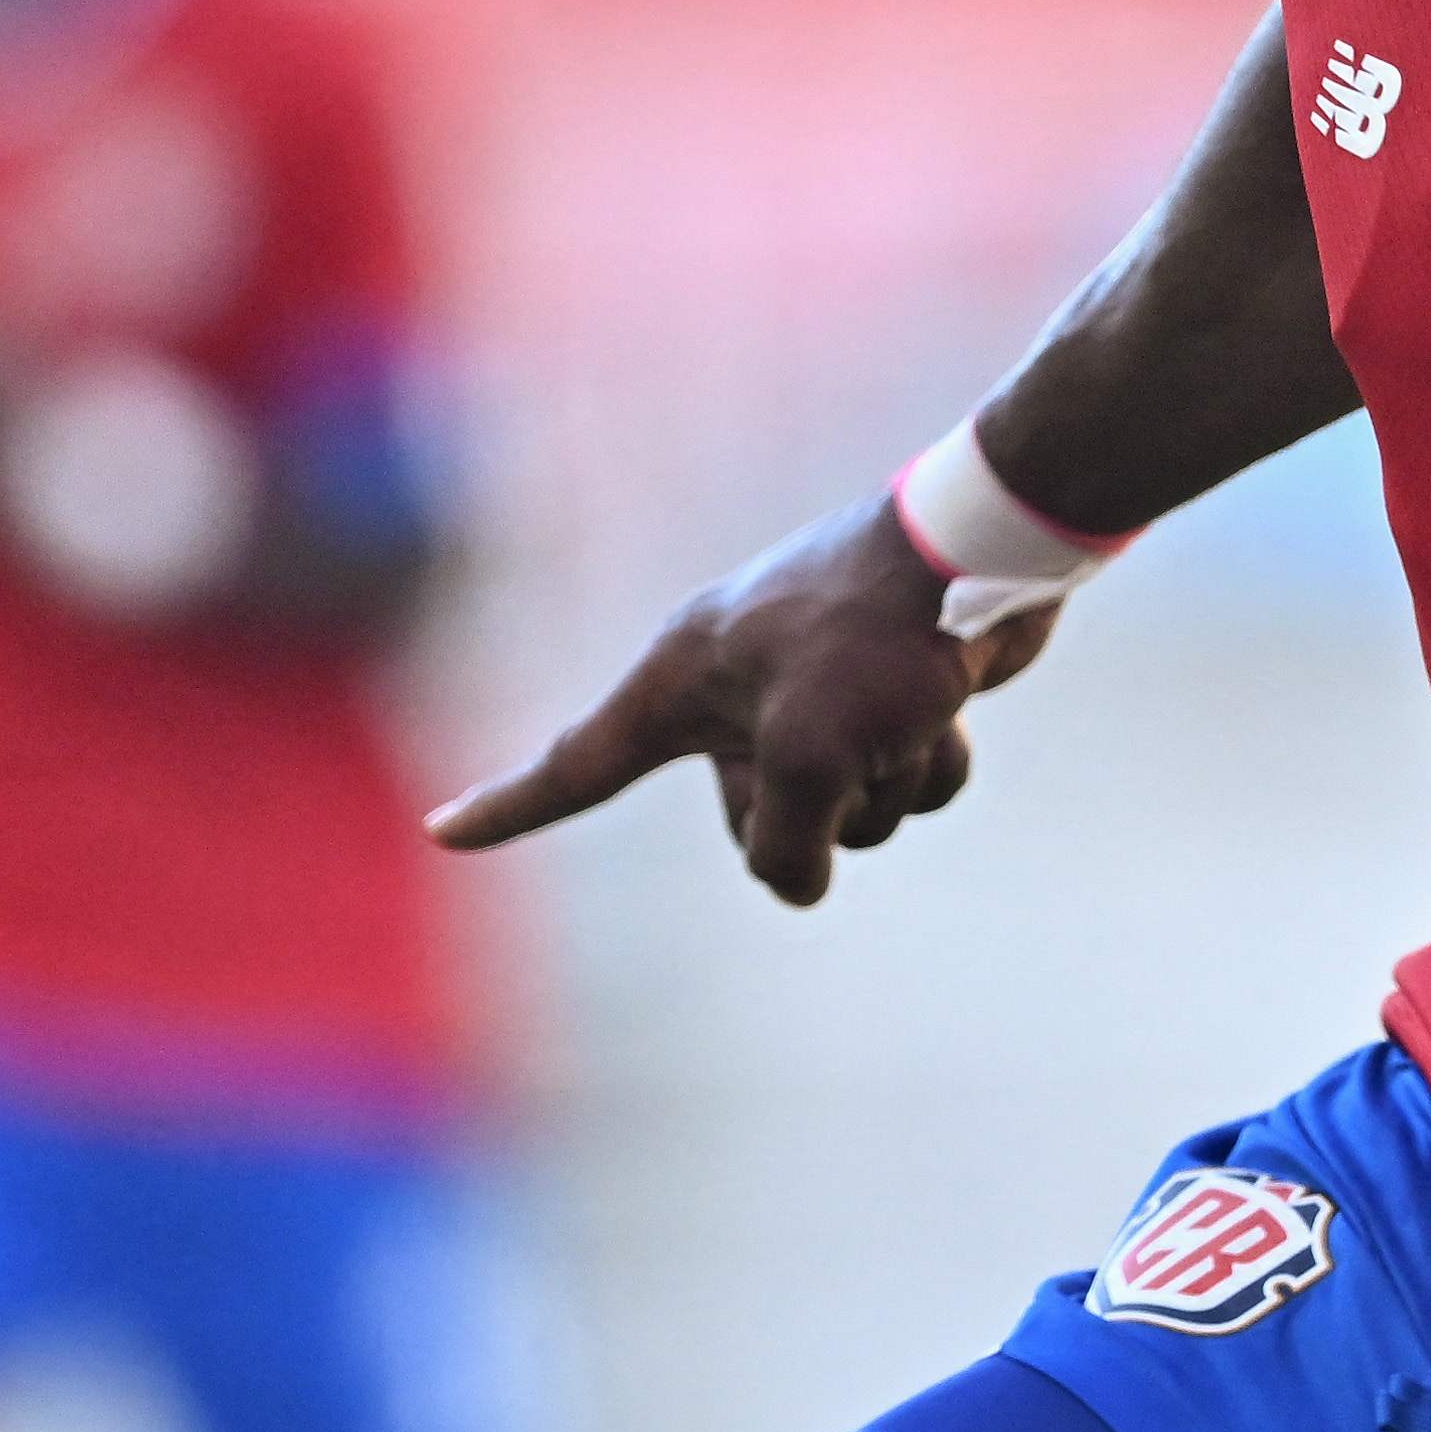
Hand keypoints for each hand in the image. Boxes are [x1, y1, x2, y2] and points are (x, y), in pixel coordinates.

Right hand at [427, 492, 1059, 903]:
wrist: (987, 550)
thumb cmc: (876, 641)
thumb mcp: (810, 760)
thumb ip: (783, 844)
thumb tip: (799, 881)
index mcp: (684, 682)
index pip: (578, 765)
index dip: (511, 809)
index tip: (443, 832)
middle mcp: (735, 687)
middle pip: (750, 821)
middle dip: (814, 814)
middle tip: (848, 749)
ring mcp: (814, 690)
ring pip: (844, 809)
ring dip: (890, 784)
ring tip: (910, 716)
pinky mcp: (887, 692)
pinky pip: (901, 775)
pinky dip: (932, 758)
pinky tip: (952, 708)